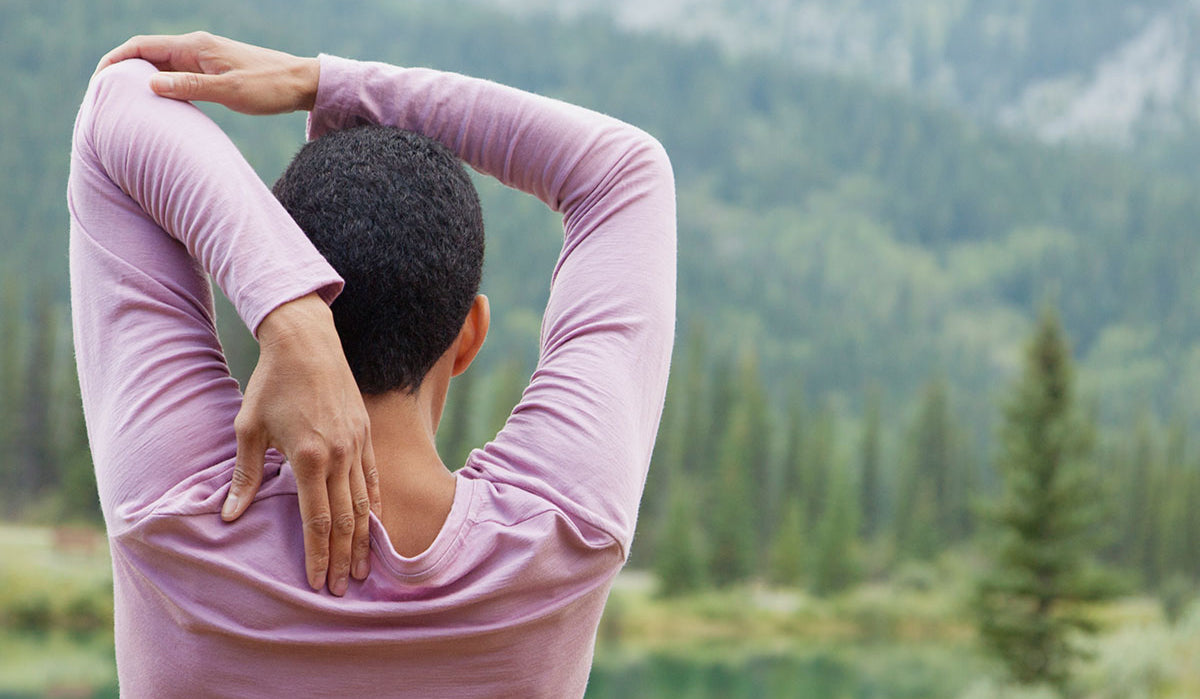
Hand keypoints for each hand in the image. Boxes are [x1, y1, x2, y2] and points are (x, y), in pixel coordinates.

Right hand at [95, 31, 318, 114]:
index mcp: (195, 46)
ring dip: (142, 82)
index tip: (97, 80)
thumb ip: (190, 87)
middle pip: (147, 56)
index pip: (143, 46)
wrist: (301, 84)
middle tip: (102, 97)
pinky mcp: (213, 72)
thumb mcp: (229, 91)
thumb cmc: (269, 87)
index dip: (115, 60)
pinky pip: (178, 77)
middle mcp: (196, 48)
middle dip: (123, 72)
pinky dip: (162, 88)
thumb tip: (150, 85)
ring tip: (122, 104)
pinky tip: (156, 106)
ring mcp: (204, 59)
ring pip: (162, 68)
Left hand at [226, 293, 380, 595]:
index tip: (316, 582)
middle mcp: (338, 455)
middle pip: (345, 520)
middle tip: (340, 589)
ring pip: (364, 504)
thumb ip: (244, 476)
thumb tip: (230, 516)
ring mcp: (357, 445)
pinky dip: (374, 507)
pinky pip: (373, 480)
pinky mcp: (365, 434)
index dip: (318, 556)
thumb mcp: (248, 428)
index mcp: (308, 458)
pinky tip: (373, 527)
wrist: (306, 342)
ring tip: (362, 569)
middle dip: (343, 558)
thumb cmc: (271, 384)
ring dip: (363, 540)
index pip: (317, 521)